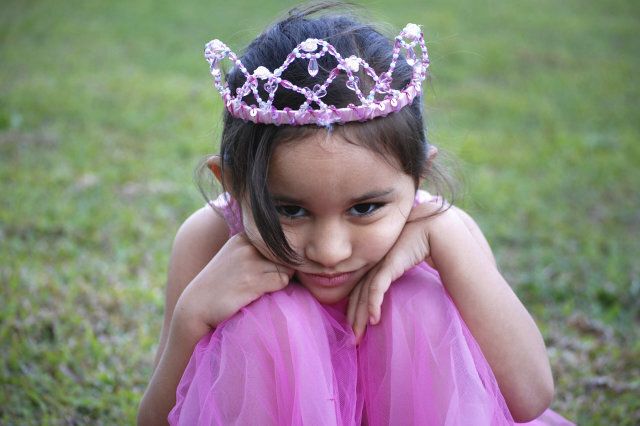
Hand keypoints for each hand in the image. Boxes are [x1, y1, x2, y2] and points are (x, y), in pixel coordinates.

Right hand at [173, 232, 293, 332]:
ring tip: (262, 290)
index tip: (271, 271)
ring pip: (287, 268)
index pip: (279, 241)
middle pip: (286, 254)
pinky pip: (282, 281)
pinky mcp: (251, 280)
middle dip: (284, 269)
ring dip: (281, 281)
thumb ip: (259, 252)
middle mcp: (247, 245)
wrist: (195, 307)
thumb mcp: (236, 259)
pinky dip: (276, 290)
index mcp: (243, 236)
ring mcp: (249, 262)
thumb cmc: (221, 286)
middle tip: (269, 283)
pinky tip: (258, 296)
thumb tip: (296, 255)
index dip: (282, 258)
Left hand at [346, 200, 442, 343]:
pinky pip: (377, 287)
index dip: (356, 310)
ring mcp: (380, 263)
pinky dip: (373, 303)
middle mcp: (375, 264)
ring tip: (359, 334)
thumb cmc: (424, 246)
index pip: (361, 290)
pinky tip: (374, 319)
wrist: (434, 229)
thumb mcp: (406, 265)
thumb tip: (399, 300)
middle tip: (353, 340)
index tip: (355, 330)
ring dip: (361, 315)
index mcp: (377, 264)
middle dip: (354, 318)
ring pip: (364, 293)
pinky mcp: (389, 264)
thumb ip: (397, 277)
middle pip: (358, 294)